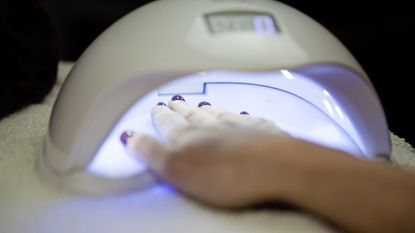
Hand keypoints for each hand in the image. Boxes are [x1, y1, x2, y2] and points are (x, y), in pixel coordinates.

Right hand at [123, 95, 304, 206]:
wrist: (277, 168)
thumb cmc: (225, 175)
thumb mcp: (178, 170)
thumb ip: (153, 153)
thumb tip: (130, 136)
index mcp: (189, 137)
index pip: (170, 124)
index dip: (161, 116)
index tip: (157, 107)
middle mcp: (213, 127)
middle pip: (193, 116)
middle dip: (181, 109)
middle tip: (174, 101)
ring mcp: (240, 127)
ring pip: (219, 115)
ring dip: (207, 110)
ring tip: (200, 104)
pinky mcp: (264, 134)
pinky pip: (248, 120)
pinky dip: (241, 116)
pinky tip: (243, 114)